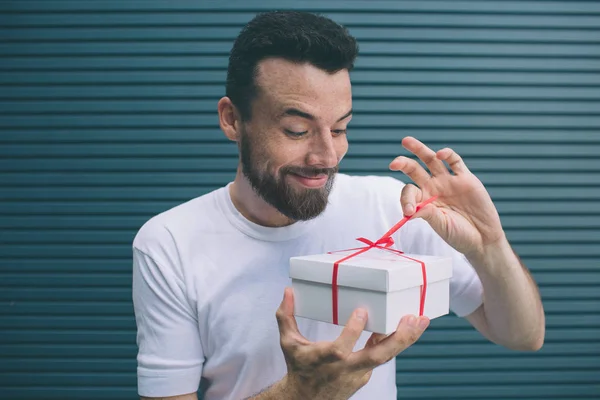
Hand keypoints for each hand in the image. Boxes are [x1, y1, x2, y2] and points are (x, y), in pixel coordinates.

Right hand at [275, 288, 428, 399]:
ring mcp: (359, 373)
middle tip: (412, 318)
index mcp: (325, 359)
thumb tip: (287, 291)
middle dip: (398, 338)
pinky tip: (406, 325)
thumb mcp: (288, 341)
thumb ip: (286, 316)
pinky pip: (381, 355)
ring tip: (421, 320)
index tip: (362, 311)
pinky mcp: (365, 374)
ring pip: (386, 357)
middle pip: (377, 357)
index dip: (353, 332)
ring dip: (406, 339)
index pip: (341, 348)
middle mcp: (346, 368)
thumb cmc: (299, 366)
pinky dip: (393, 341)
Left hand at [389, 136, 505, 257]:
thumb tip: (409, 210)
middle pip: (414, 170)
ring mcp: (448, 181)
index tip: (408, 211)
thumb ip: (427, 214)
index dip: (405, 199)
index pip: (409, 191)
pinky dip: (448, 154)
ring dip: (419, 149)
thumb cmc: (459, 234)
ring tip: (406, 141)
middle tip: (394, 163)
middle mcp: (433, 188)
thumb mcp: (441, 225)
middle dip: (403, 164)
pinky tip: (440, 154)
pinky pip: (455, 162)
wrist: (483, 238)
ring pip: (431, 160)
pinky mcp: (465, 178)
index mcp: (424, 200)